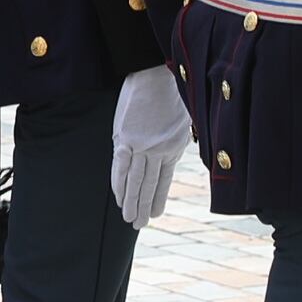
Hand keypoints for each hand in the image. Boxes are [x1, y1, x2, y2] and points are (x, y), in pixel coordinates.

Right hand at [109, 65, 194, 226]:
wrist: (156, 76)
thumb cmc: (172, 93)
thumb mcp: (184, 120)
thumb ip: (178, 139)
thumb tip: (174, 151)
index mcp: (174, 147)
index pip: (164, 180)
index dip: (159, 198)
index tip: (155, 214)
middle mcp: (158, 151)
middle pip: (148, 184)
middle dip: (143, 206)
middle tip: (138, 225)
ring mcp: (140, 146)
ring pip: (134, 181)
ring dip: (130, 201)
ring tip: (128, 219)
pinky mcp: (124, 138)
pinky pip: (120, 167)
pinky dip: (118, 183)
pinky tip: (117, 197)